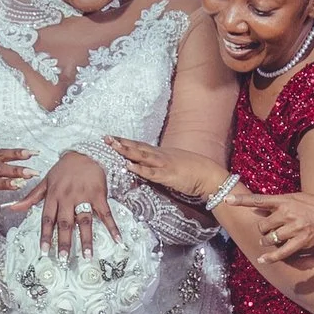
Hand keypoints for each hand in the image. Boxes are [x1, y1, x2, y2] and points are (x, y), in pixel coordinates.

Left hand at [18, 150, 117, 254]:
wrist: (84, 153)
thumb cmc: (63, 169)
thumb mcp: (46, 181)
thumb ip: (31, 197)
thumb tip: (13, 208)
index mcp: (54, 196)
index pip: (48, 219)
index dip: (45, 236)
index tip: (45, 252)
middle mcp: (68, 198)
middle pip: (65, 223)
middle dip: (64, 242)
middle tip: (64, 259)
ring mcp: (84, 196)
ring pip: (84, 220)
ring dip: (87, 239)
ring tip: (88, 255)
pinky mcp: (99, 195)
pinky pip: (106, 213)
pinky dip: (112, 227)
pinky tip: (117, 240)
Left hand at [108, 136, 229, 201]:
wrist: (208, 175)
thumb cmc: (193, 171)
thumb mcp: (174, 164)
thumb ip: (160, 165)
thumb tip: (149, 166)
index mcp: (161, 154)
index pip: (139, 146)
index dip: (125, 142)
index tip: (111, 138)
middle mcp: (160, 156)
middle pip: (137, 148)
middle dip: (120, 143)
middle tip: (105, 138)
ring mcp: (163, 164)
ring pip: (142, 156)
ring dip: (127, 151)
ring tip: (113, 146)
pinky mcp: (168, 175)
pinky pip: (151, 172)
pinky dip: (140, 169)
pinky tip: (129, 166)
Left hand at [239, 191, 313, 261]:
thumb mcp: (298, 198)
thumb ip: (280, 202)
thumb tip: (263, 205)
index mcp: (285, 200)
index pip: (259, 200)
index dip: (241, 201)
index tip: (226, 199)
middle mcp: (287, 213)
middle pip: (261, 225)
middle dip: (263, 229)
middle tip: (270, 230)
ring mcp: (294, 228)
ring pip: (269, 238)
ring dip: (268, 241)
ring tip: (275, 239)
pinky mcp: (300, 241)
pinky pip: (280, 252)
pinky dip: (270, 257)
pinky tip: (263, 259)